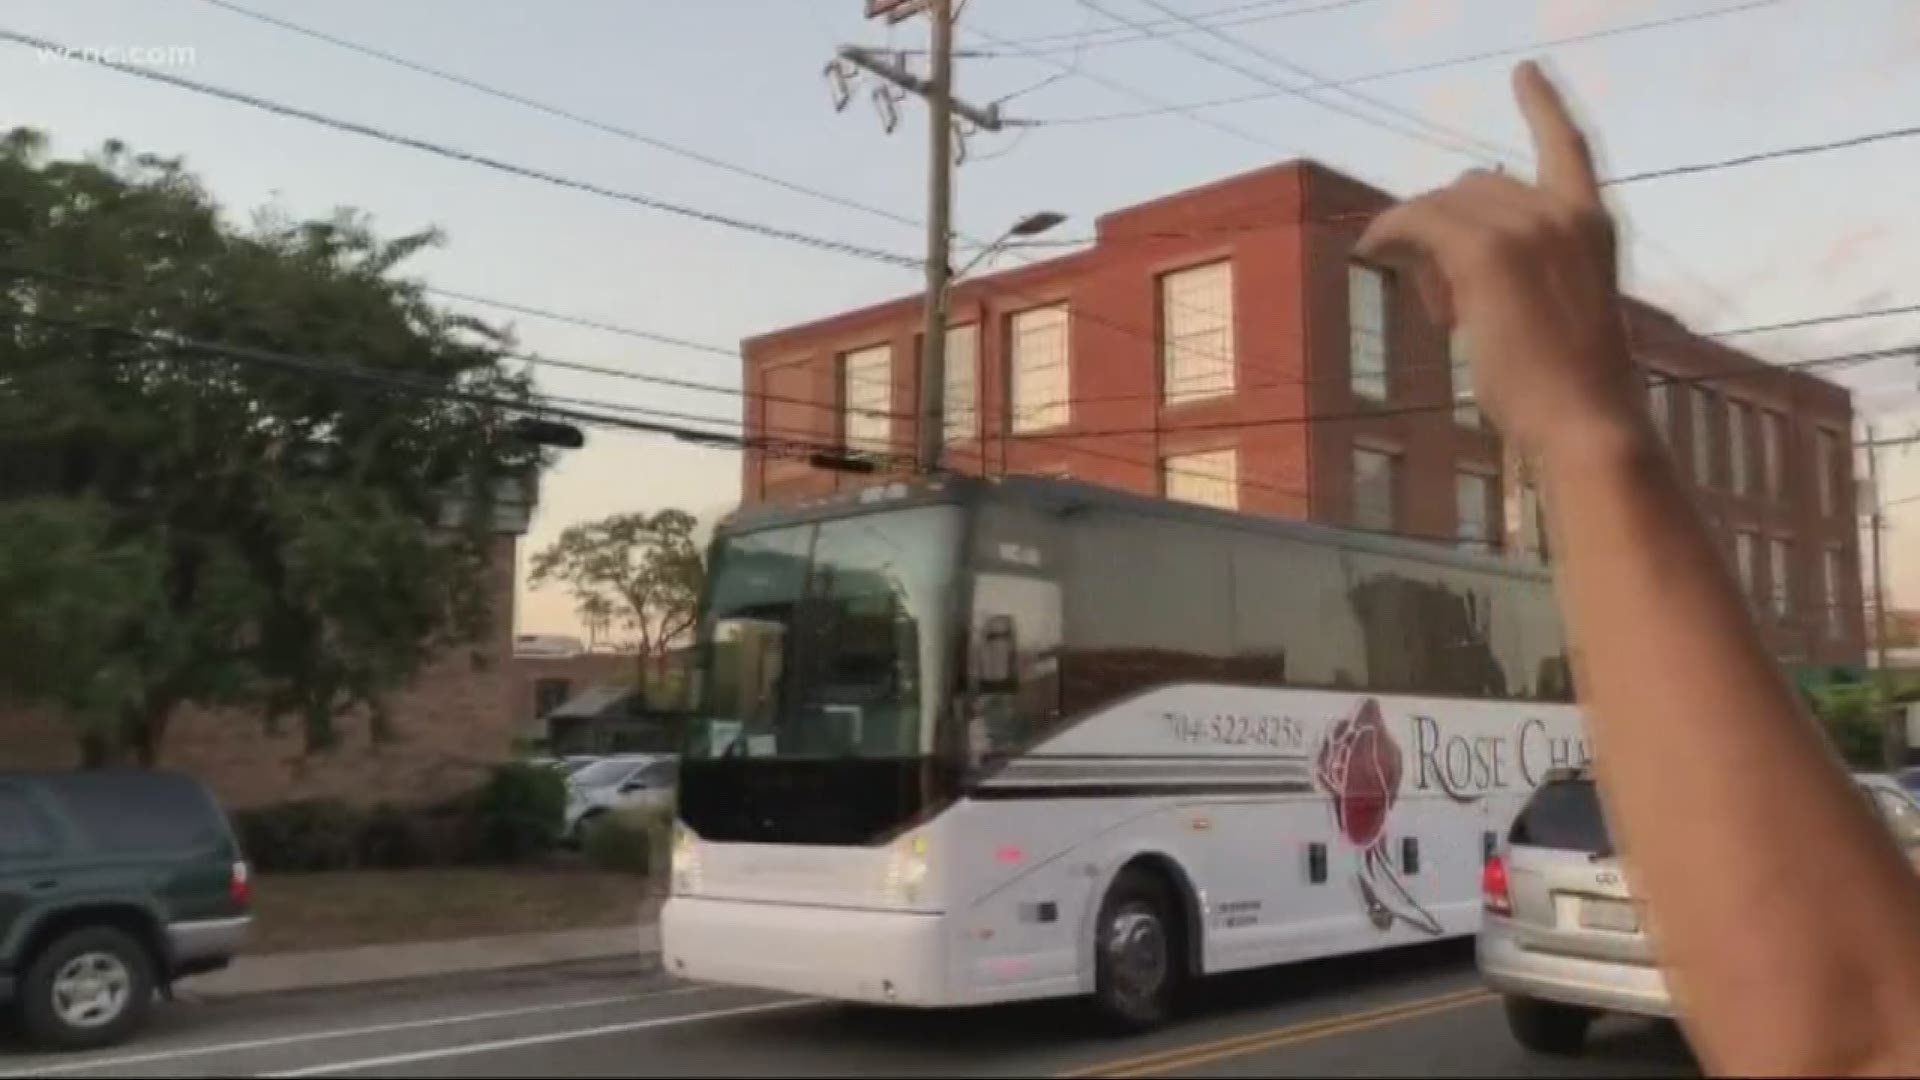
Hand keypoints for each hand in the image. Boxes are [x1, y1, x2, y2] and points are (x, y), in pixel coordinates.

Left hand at [1358, 61, 1646, 462]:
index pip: (1568, 146)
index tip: (1523, 70)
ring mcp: (1525, 229)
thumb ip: (1526, 270)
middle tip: (1451, 302)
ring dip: (1425, 248)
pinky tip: (1370, 248)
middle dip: (1451, 230)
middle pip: (1477, 186)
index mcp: (1591, 225)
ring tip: (1445, 313)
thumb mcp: (1560, 311)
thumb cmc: (1572, 386)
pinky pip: (1417, 222)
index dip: (1542, 104)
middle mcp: (1561, 214)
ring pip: (1442, 207)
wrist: (1587, 420)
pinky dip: (1389, 231)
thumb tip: (1456, 267)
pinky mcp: (1485, 255)